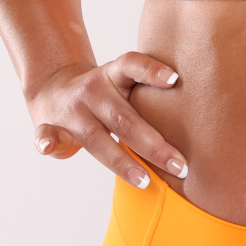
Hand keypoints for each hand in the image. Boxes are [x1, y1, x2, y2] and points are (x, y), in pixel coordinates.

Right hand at [27, 52, 187, 188]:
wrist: (52, 88)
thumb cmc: (104, 94)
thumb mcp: (122, 85)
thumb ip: (147, 97)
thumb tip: (199, 119)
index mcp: (113, 75)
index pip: (132, 65)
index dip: (152, 70)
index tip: (174, 80)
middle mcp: (93, 90)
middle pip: (126, 117)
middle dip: (155, 145)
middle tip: (181, 166)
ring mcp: (73, 110)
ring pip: (97, 137)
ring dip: (122, 161)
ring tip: (145, 180)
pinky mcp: (52, 126)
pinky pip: (47, 135)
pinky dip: (46, 142)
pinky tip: (49, 147)